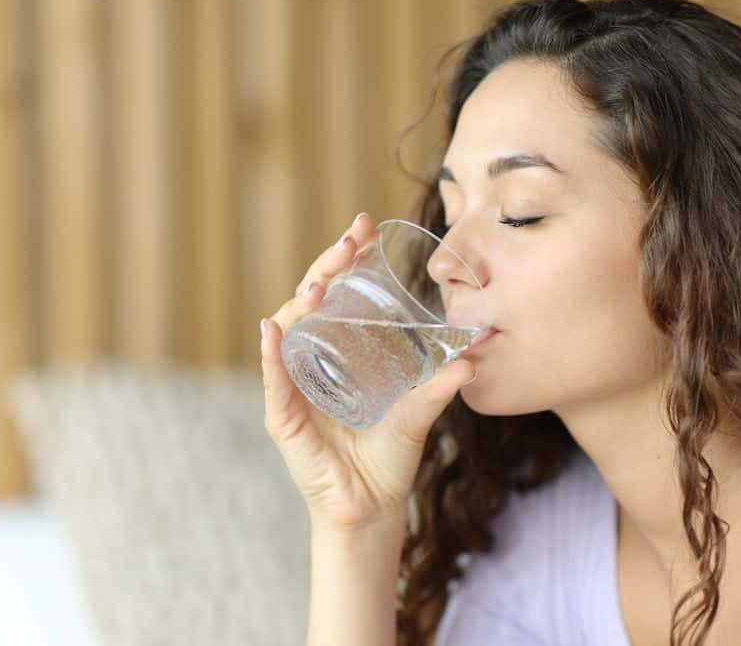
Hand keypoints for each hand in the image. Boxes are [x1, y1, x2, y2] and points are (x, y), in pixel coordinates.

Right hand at [259, 212, 476, 530]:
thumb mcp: (418, 414)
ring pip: (287, 332)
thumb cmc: (387, 460)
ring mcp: (293, 388)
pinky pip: (274, 379)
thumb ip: (439, 386)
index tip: (363, 231)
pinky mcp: (283, 418)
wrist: (371, 510)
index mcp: (338, 354)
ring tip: (316, 285)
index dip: (345, 262)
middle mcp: (311, 363)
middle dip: (325, 268)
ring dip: (299, 304)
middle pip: (310, 303)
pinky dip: (270, 354)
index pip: (336, 296)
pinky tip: (272, 329)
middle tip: (349, 242)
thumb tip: (471, 357)